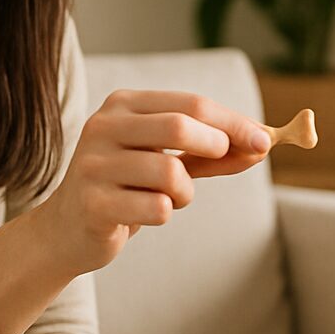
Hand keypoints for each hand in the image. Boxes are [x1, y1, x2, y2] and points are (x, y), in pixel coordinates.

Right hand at [26, 89, 270, 276]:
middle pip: (180, 126)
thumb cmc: (127, 187)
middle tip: (221, 161)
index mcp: (123, 105)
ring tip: (170, 198)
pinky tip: (143, 214)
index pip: (190, 104)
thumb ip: (212, 153)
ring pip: (171, 173)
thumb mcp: (169, 161)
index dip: (233, 123)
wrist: (69, 229)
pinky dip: (164, 214)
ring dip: (185, 192)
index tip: (265, 140)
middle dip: (216, 146)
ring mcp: (94, 165)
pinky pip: (156, 208)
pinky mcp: (93, 203)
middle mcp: (103, 127)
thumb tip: (262, 145)